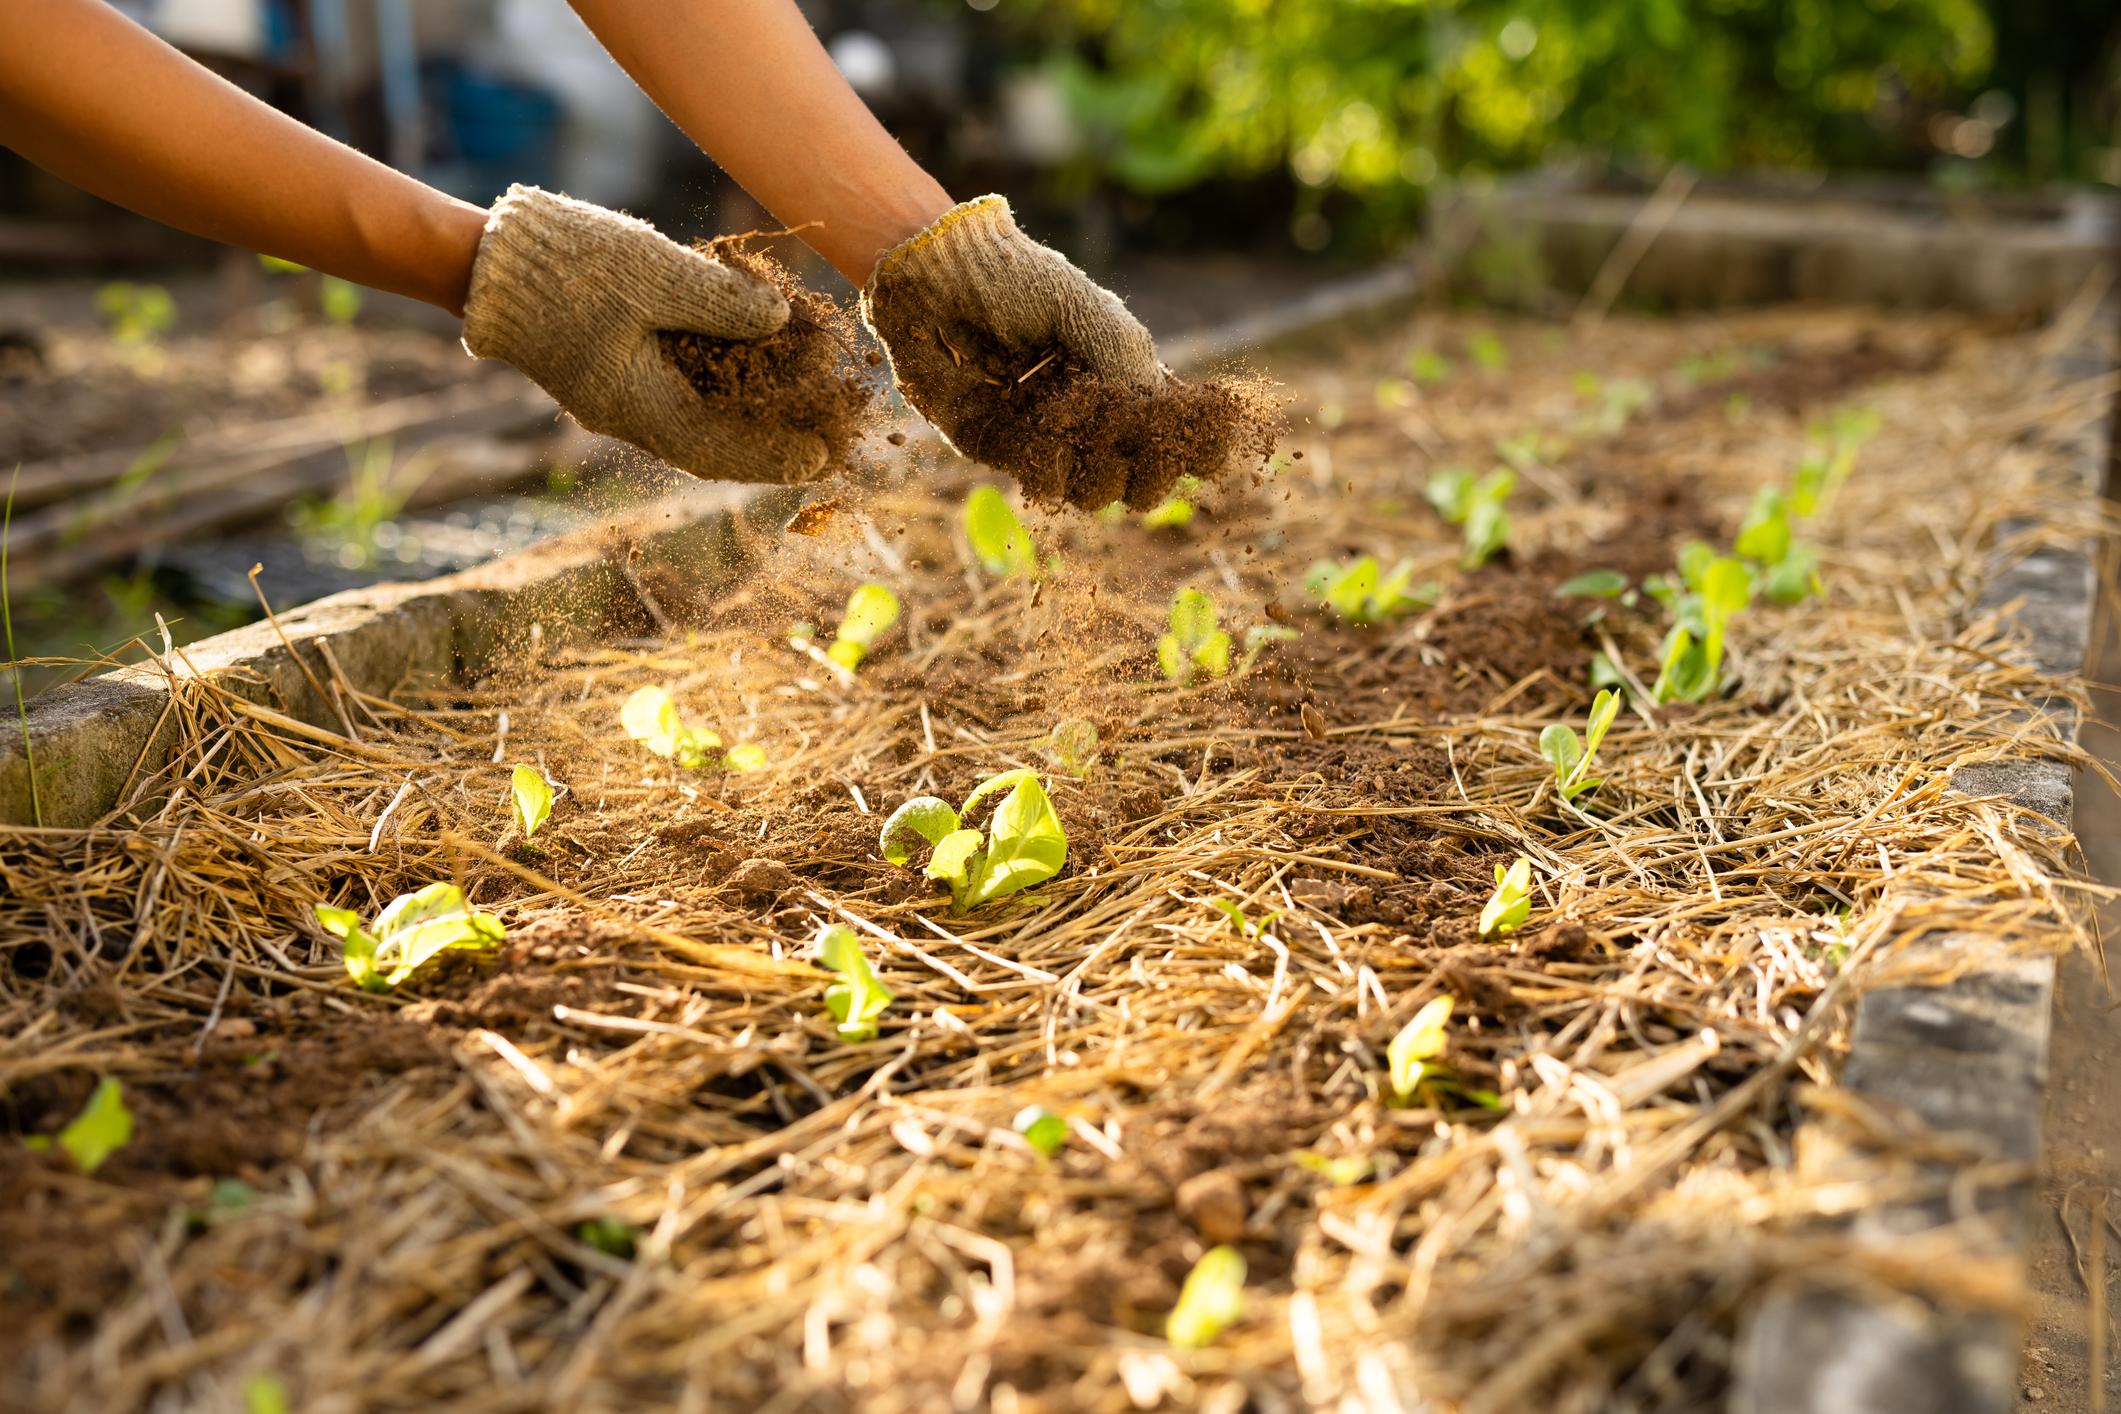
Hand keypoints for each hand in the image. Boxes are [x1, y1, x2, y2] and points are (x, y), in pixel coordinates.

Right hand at [462, 185, 827, 483]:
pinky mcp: (616, 368)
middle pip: (715, 441)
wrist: (487, 259)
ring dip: (752, 410)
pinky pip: (678, 388)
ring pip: (700, 416)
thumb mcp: (651, 273)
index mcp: (636, 405)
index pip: (718, 450)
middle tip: (831, 434)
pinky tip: (757, 361)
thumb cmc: (566, 264)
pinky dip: (720, 381)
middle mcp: (630, 413)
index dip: (774, 457)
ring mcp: (620, 394)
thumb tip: (780, 320)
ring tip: (806, 399)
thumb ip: (718, 301)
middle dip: (773, 438)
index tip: (823, 457)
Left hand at [860, 196, 1275, 509]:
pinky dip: (1051, 467)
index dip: (1201, 447)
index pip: (1184, 432)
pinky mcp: (1007, 452)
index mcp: (1129, 377)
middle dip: (1152, 475)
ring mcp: (1053, 439)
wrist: (936, 283)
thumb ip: (1126, 364)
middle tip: (1137, 451)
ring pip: (1098, 494)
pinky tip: (1041, 433)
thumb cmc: (1016, 281)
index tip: (1201, 446)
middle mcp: (1097, 416)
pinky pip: (1044, 484)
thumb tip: (1160, 419)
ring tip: (1078, 427)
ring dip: (1099, 473)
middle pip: (1148, 479)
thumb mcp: (1086, 312)